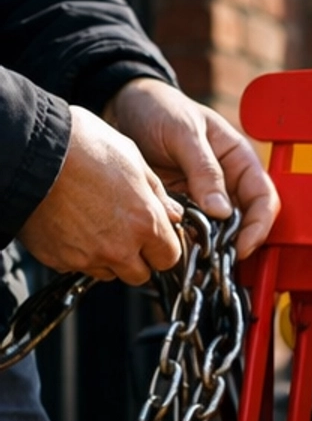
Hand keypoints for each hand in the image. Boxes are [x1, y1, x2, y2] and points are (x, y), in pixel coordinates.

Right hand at [19, 106, 184, 283]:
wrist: (30, 152)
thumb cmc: (80, 146)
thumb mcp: (132, 157)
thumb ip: (157, 193)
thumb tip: (172, 213)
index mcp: (144, 222)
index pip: (169, 257)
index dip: (163, 246)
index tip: (156, 236)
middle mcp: (118, 247)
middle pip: (140, 274)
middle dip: (137, 258)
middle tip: (125, 231)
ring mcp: (87, 257)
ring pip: (109, 273)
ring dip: (108, 258)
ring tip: (94, 225)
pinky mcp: (59, 259)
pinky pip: (77, 266)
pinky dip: (78, 253)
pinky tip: (72, 226)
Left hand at [104, 78, 279, 257]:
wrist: (123, 104)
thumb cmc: (159, 108)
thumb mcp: (184, 133)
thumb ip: (205, 170)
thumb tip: (223, 212)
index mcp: (239, 160)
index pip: (263, 199)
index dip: (258, 226)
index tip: (241, 247)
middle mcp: (227, 182)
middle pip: (244, 222)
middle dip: (233, 244)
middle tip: (215, 262)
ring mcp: (203, 196)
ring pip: (217, 232)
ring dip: (209, 248)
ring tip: (195, 262)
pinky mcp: (181, 206)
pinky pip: (189, 230)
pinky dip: (186, 243)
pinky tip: (176, 250)